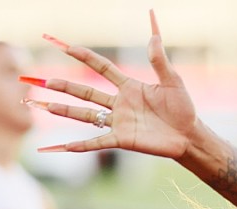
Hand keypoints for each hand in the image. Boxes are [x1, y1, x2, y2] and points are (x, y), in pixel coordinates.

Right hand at [25, 10, 196, 158]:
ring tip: (46, 106)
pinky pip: (99, 141)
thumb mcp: (172, 82)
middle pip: (88, 93)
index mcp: (130, 87)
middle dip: (67, 87)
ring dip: (67, 111)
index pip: (103, 68)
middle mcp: (121, 104)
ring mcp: (120, 122)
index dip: (87, 58)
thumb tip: (155, 34)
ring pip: (87, 115)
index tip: (68, 47)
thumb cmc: (183, 108)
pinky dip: (83, 145)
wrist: (189, 135)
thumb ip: (160, 60)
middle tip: (47, 81)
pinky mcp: (123, 140)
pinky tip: (66, 146)